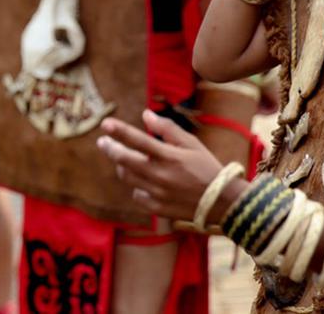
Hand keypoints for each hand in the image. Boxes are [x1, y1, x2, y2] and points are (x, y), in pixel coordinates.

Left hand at [97, 110, 227, 222]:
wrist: (221, 201)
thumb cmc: (206, 167)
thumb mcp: (191, 143)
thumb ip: (167, 129)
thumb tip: (145, 115)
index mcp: (170, 156)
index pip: (138, 140)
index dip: (119, 131)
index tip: (105, 124)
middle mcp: (160, 175)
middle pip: (124, 160)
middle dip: (110, 148)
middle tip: (103, 142)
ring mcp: (157, 193)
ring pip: (127, 177)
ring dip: (122, 165)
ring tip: (123, 158)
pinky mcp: (157, 208)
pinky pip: (137, 195)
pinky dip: (137, 186)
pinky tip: (143, 181)